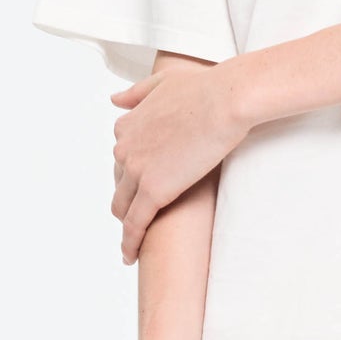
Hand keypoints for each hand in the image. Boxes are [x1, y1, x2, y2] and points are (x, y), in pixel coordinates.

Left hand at [111, 62, 244, 261]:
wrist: (225, 100)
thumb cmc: (205, 88)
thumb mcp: (162, 83)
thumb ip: (136, 94)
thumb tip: (114, 101)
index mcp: (127, 125)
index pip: (122, 158)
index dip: (132, 175)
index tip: (142, 187)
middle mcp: (124, 148)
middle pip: (119, 184)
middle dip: (128, 201)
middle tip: (140, 218)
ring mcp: (136, 170)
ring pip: (123, 208)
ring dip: (127, 226)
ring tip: (133, 244)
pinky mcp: (153, 190)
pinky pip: (134, 224)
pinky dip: (129, 243)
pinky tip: (129, 256)